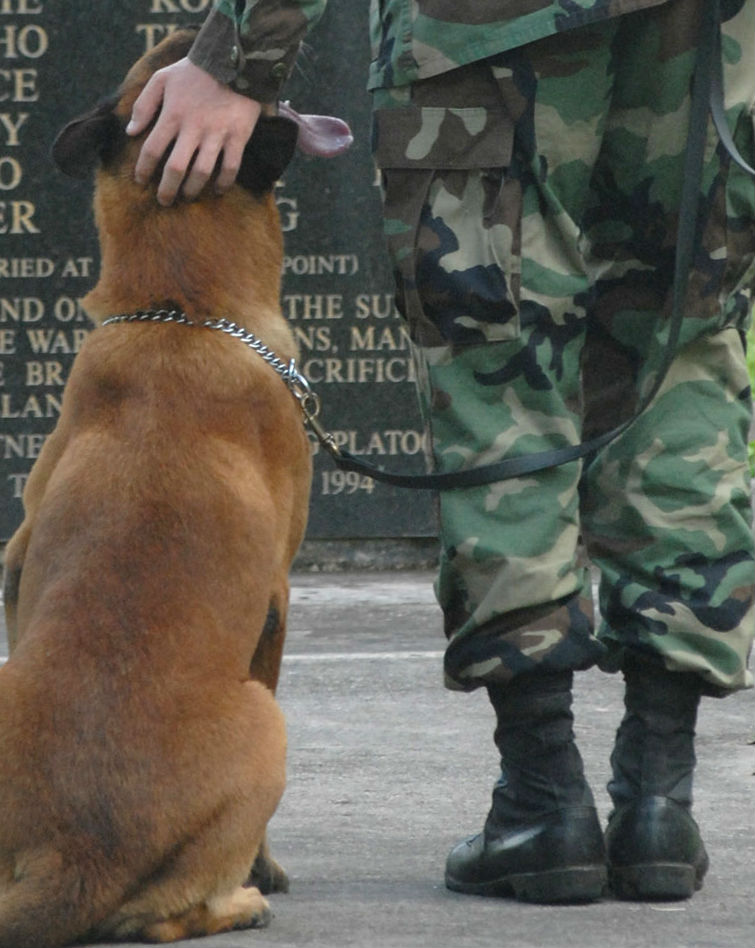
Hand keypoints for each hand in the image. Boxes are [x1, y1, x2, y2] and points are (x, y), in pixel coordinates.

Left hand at [127, 57, 261, 205]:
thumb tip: (131, 132)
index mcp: (172, 114)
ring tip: (186, 197)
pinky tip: (217, 190)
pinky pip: (231, 167)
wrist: (234, 61)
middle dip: (167, 189)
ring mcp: (217, 134)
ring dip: (192, 189)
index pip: (152, 149)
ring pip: (202, 172)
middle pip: (176, 168)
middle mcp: (193, 128)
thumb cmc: (194, 71)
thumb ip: (144, 104)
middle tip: (164, 201)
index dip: (144, 170)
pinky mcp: (237, 136)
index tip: (140, 181)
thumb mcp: (162, 78)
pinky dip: (223, 182)